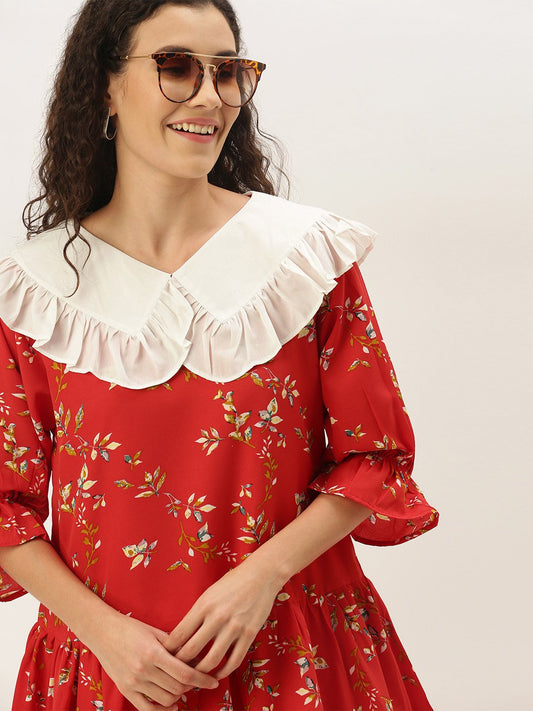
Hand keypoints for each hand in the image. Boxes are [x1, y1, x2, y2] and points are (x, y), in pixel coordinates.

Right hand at [90, 611, 218, 710]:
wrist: (102, 632)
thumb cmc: (131, 628)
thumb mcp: (155, 632)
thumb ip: (175, 645)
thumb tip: (197, 657)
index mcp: (153, 653)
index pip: (185, 672)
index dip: (203, 679)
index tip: (214, 681)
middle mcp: (144, 670)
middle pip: (178, 687)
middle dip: (193, 685)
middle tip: (200, 679)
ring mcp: (134, 682)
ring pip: (166, 699)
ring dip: (179, 695)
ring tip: (185, 687)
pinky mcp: (125, 690)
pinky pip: (147, 708)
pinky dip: (162, 710)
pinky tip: (172, 704)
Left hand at [165, 562, 280, 680]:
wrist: (261, 575)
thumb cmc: (232, 583)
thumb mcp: (209, 594)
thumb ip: (197, 614)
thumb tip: (181, 638)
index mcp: (204, 605)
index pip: (179, 634)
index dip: (169, 650)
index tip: (165, 656)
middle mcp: (217, 617)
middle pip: (191, 651)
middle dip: (180, 665)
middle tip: (177, 671)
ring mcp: (234, 627)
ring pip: (211, 661)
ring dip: (200, 673)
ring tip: (195, 676)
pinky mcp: (249, 634)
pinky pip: (234, 661)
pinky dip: (223, 672)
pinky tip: (217, 674)